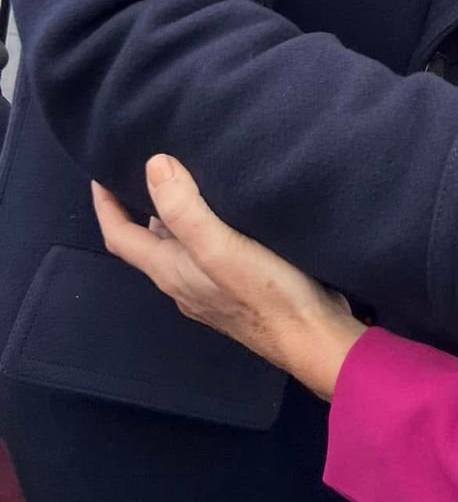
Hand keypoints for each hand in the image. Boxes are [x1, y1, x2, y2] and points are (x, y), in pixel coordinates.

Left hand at [92, 158, 366, 400]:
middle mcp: (182, 282)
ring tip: (192, 178)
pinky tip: (229, 214)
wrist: (312, 337)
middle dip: (143, 205)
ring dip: (176, 215)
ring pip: (180, 246)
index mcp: (170, 270)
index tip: (101, 173)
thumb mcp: (219, 247)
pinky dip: (204, 227)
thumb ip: (184, 209)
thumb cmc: (266, 292)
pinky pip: (207, 252)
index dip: (105, 205)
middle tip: (152, 165)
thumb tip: (153, 164)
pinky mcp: (237, 289)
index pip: (120, 237)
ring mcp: (209, 290)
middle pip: (149, 241)